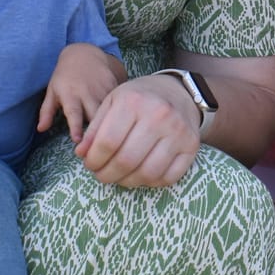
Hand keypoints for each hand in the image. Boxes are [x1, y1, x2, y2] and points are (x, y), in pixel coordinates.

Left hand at [37, 43, 126, 138]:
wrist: (84, 54)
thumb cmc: (64, 77)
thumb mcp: (52, 91)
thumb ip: (47, 111)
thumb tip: (40, 129)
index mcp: (70, 94)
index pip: (73, 112)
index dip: (76, 127)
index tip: (78, 141)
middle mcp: (87, 91)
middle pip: (95, 114)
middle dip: (97, 130)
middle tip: (96, 148)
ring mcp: (102, 88)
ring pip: (110, 110)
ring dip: (110, 124)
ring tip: (111, 140)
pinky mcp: (114, 85)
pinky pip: (119, 102)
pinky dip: (120, 113)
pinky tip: (122, 123)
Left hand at [75, 73, 200, 188]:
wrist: (178, 92)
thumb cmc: (140, 98)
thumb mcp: (112, 102)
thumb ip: (95, 128)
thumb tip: (82, 154)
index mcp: (134, 101)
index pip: (107, 142)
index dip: (94, 160)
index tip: (89, 164)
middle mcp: (160, 115)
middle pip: (126, 160)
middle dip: (107, 174)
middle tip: (101, 175)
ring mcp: (179, 132)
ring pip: (148, 173)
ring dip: (127, 182)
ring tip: (119, 176)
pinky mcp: (192, 146)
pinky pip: (169, 177)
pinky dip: (151, 183)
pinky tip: (140, 174)